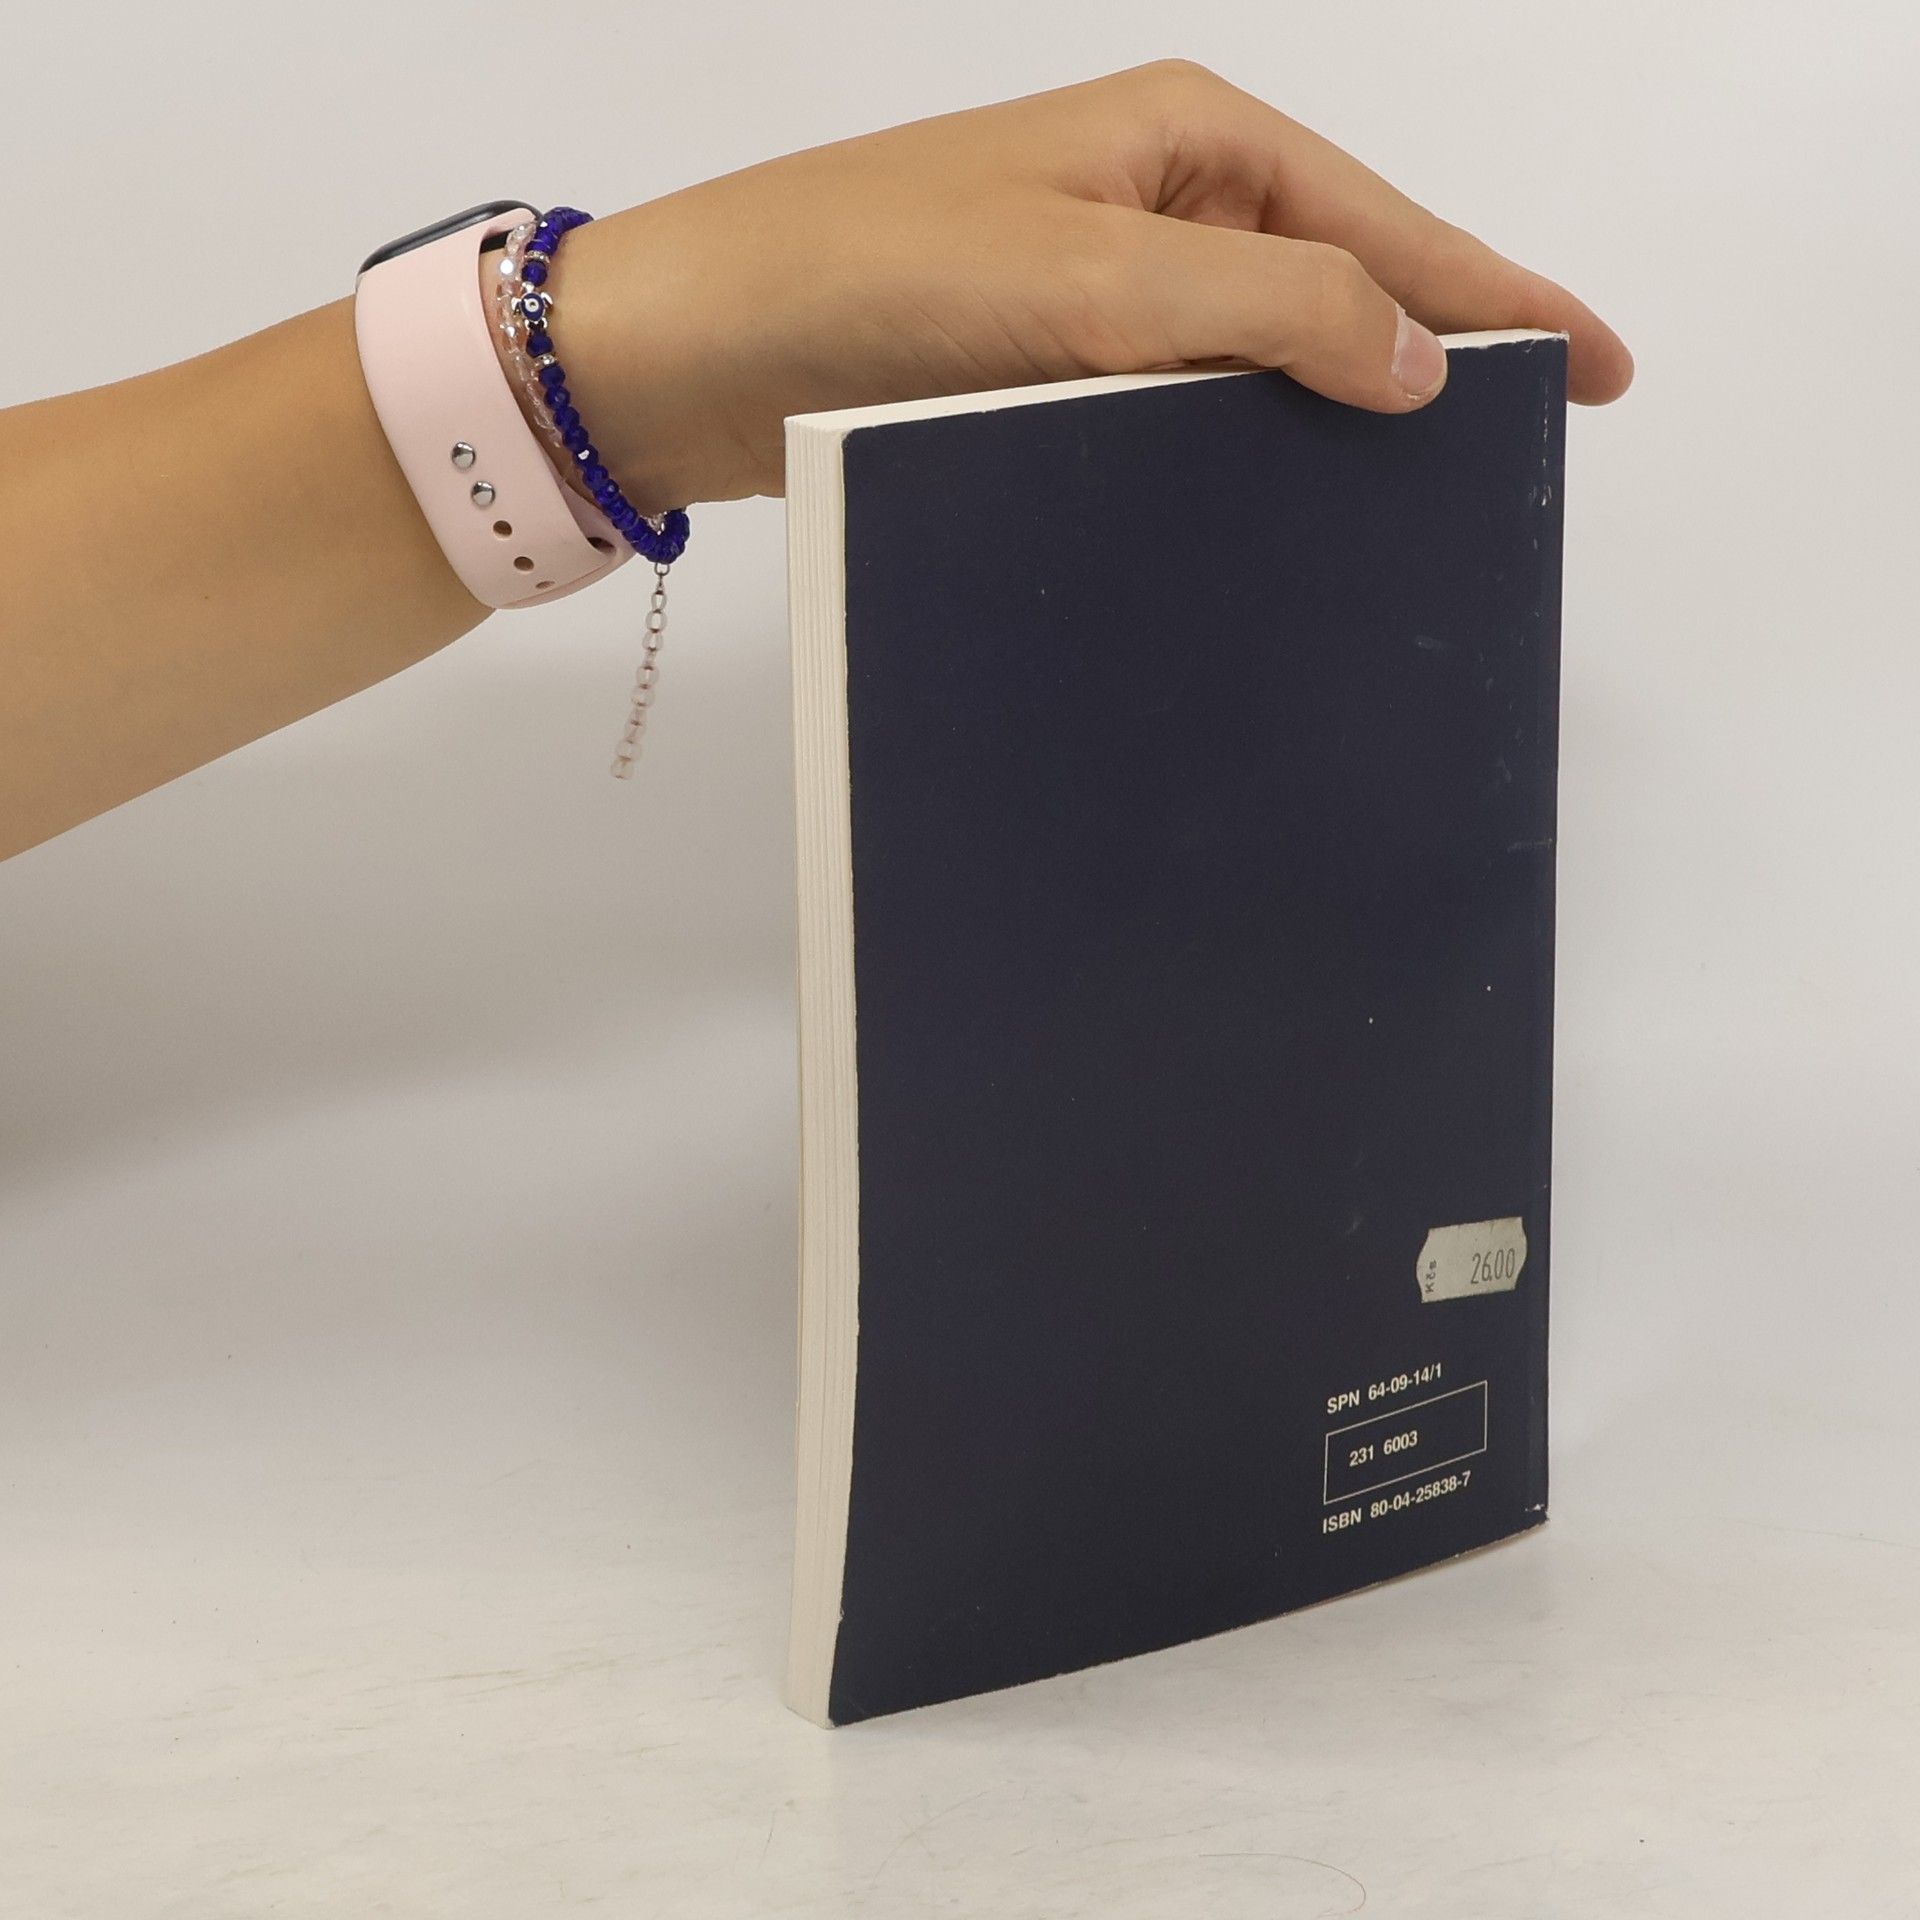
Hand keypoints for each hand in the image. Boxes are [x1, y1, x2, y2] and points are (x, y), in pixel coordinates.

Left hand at [561, 61, 1633, 510]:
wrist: (689, 353)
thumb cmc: (866, 275)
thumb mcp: (1092, 280)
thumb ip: (1270, 306)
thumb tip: (1419, 359)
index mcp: (1187, 143)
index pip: (1385, 225)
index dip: (1502, 297)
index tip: (1601, 368)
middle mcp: (1153, 208)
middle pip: (1337, 287)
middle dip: (1427, 364)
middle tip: (1511, 462)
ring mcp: (1097, 296)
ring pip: (1256, 364)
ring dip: (1324, 427)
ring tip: (1406, 511)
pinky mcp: (1041, 374)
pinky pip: (1174, 416)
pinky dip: (1227, 463)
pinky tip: (1262, 523)